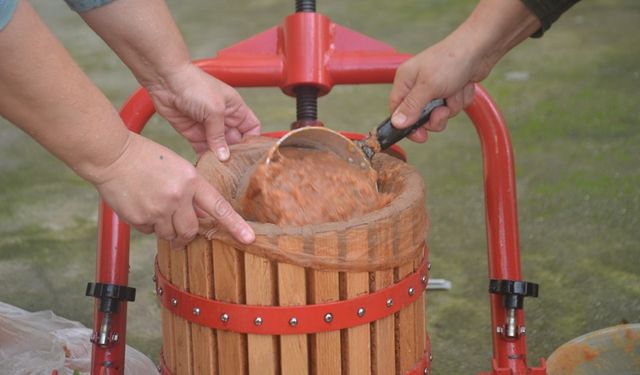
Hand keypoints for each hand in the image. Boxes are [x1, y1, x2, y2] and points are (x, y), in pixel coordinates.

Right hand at [92, 132, 254, 248]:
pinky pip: (150, 232)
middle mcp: (178, 197)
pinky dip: (148, 224)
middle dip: (187, 236)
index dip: (235, 225)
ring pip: (169, 234)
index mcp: (191, 181)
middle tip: (181, 236)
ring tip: (154, 209)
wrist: (112, 156)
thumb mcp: (177, 168)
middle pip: (190, 231)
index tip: (248, 238)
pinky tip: (140, 206)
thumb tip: (198, 216)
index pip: (218, 207)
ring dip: (165, 229)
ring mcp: (158, 209)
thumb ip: (190, 192)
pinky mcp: (140, 219)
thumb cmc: (145, 158)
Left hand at [146, 63, 260, 158]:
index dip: (253, 141)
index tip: (251, 155)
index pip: (251, 128)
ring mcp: (208, 127)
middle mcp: (224, 118)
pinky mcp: (193, 133)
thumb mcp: (214, 110)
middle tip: (235, 168)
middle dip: (235, 154)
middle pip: (236, 141)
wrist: (166, 81)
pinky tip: (208, 166)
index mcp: (235, 108)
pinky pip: (202, 149)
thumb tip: (224, 156)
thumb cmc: (194, 85)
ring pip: (219, 147)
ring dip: (220, 158)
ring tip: (222, 170)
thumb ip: (220, 135)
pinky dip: (205, 157)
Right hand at [389, 39, 478, 142]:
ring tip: (456, 90)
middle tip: (444, 110)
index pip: (397, 111)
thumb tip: (396, 124)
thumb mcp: (428, 86)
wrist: (480, 48)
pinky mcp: (450, 90)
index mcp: (405, 80)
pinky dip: (460, 99)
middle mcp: (417, 85)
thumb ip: (411, 107)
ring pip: (439, 113)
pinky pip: (452, 106)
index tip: (420, 136)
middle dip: (436, 116)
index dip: (407, 125)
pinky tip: (464, 85)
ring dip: (451, 106)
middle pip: (420, 116)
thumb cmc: (451, 61)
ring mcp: (434, 88)